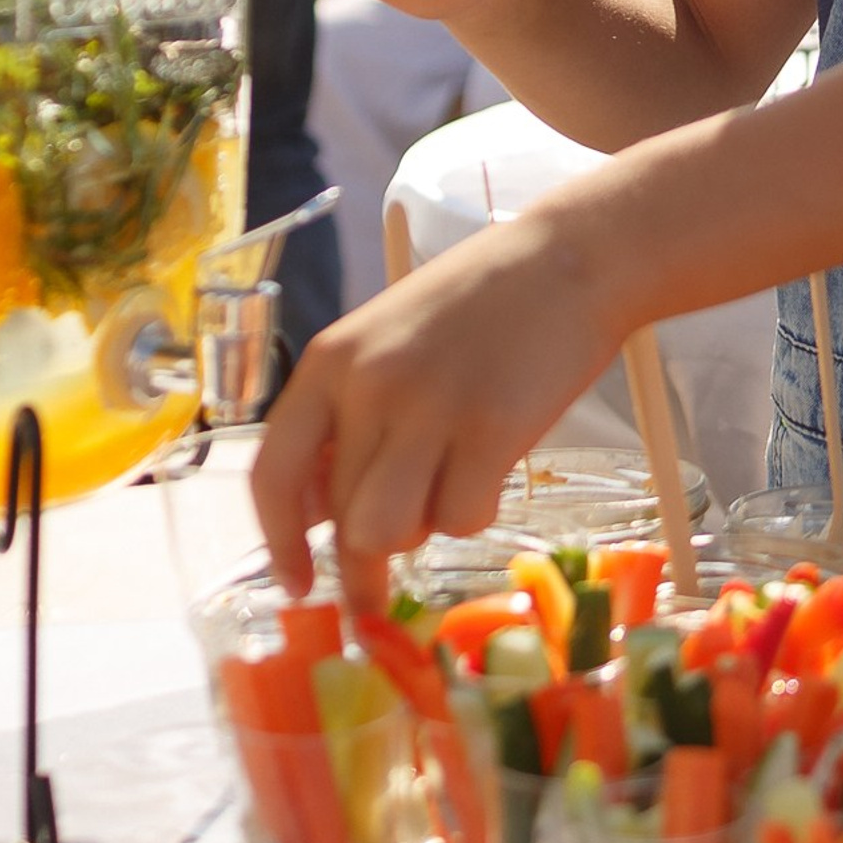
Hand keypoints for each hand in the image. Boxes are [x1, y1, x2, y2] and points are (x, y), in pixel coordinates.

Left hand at [251, 208, 622, 613]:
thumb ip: (350, 417)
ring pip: (386, 530)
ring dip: (416, 532)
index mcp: (331, 360)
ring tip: (447, 494)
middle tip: (390, 576)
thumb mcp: (389, 342)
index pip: (273, 473)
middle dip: (366, 558)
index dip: (279, 542)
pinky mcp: (491, 429)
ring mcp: (429, 407)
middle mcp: (369, 385)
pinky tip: (492, 472)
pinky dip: (474, 512)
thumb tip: (321, 515)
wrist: (570, 258)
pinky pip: (459, 518)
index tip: (296, 584)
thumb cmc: (481, 303)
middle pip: (339, 518)